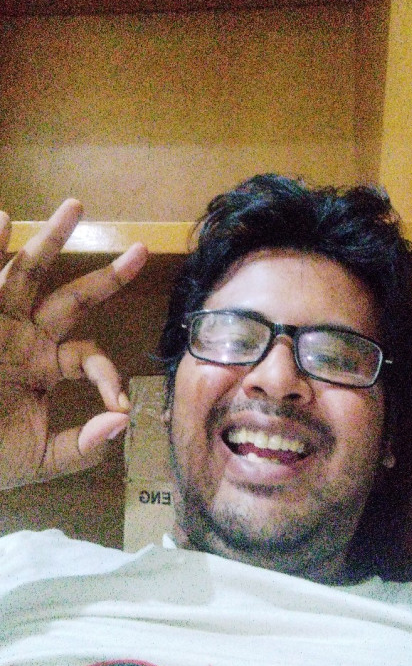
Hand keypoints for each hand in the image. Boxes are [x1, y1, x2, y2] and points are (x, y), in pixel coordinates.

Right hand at [0, 199, 147, 489]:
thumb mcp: (39, 458)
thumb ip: (81, 447)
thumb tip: (123, 423)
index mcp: (45, 365)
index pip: (89, 355)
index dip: (108, 375)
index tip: (118, 404)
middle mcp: (26, 336)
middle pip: (72, 299)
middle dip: (107, 277)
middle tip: (142, 250)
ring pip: (27, 273)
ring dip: (50, 241)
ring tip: (76, 207)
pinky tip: (1, 220)